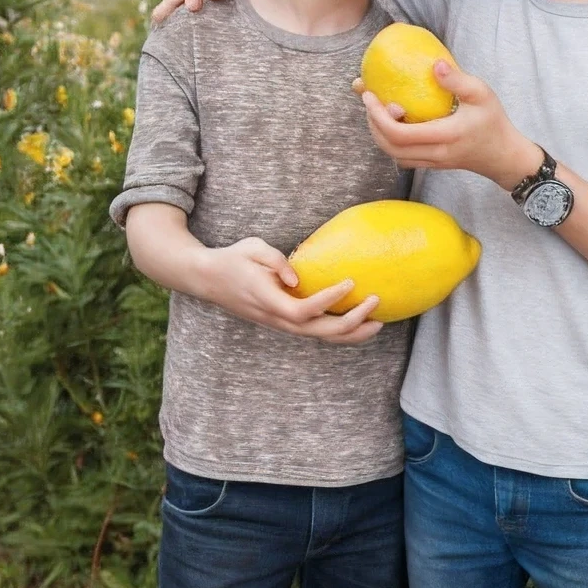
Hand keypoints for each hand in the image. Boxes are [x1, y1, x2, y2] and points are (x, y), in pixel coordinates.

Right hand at [201, 236, 382, 343]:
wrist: (209, 280)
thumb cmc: (233, 260)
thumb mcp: (251, 248)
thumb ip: (274, 260)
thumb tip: (297, 278)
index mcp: (268, 301)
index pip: (303, 310)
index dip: (329, 301)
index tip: (350, 282)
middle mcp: (276, 319)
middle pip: (318, 332)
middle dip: (351, 322)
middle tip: (376, 304)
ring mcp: (281, 325)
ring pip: (320, 338)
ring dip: (351, 334)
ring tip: (378, 323)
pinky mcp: (285, 323)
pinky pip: (316, 333)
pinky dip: (340, 333)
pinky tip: (360, 324)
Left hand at [360, 59, 540, 189]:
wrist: (503, 156)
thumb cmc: (494, 122)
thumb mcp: (482, 94)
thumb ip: (458, 80)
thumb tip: (434, 64)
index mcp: (445, 135)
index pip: (400, 133)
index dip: (378, 116)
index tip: (369, 94)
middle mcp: (435, 153)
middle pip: (389, 146)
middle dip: (372, 123)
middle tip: (370, 99)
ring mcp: (432, 162)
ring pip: (393, 154)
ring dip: (379, 134)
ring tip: (380, 110)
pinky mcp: (431, 164)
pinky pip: (402, 157)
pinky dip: (391, 141)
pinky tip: (394, 122)